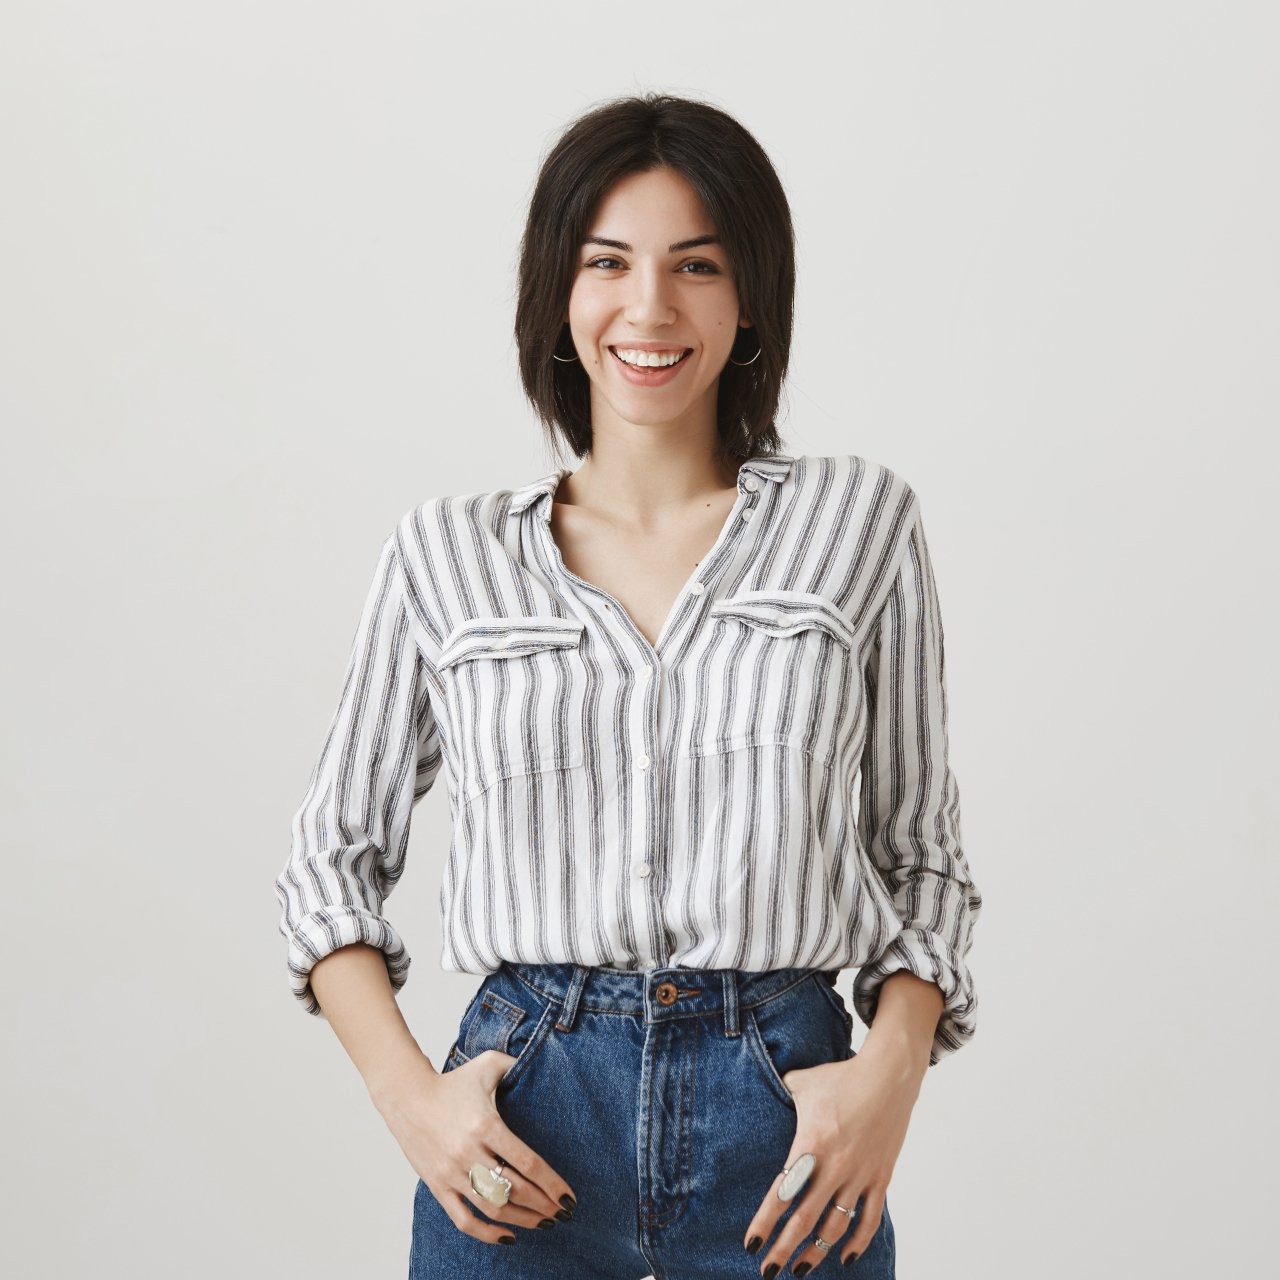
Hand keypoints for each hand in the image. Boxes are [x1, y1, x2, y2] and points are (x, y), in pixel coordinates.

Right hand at [374, 1049, 577, 1245]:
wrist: (407, 1096)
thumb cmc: (452, 1082)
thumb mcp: (487, 1065)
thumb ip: (517, 1065)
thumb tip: (546, 1066)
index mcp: (485, 1125)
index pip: (527, 1162)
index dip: (552, 1183)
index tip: (569, 1196)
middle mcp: (468, 1152)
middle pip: (514, 1189)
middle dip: (544, 1205)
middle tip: (563, 1213)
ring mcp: (451, 1173)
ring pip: (493, 1207)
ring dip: (523, 1220)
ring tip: (544, 1223)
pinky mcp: (437, 1186)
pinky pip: (463, 1219)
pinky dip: (487, 1234)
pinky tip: (509, 1237)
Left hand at [741, 1046, 923, 1272]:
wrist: (888, 1076)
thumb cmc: (840, 1077)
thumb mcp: (801, 1082)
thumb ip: (781, 1092)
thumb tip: (766, 1090)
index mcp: (810, 1146)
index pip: (782, 1194)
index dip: (765, 1222)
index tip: (751, 1244)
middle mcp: (834, 1168)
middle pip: (805, 1220)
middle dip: (784, 1249)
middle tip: (768, 1271)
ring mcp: (859, 1176)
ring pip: (835, 1226)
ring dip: (817, 1252)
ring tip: (800, 1268)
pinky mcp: (880, 1177)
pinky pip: (869, 1218)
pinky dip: (857, 1242)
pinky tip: (844, 1258)